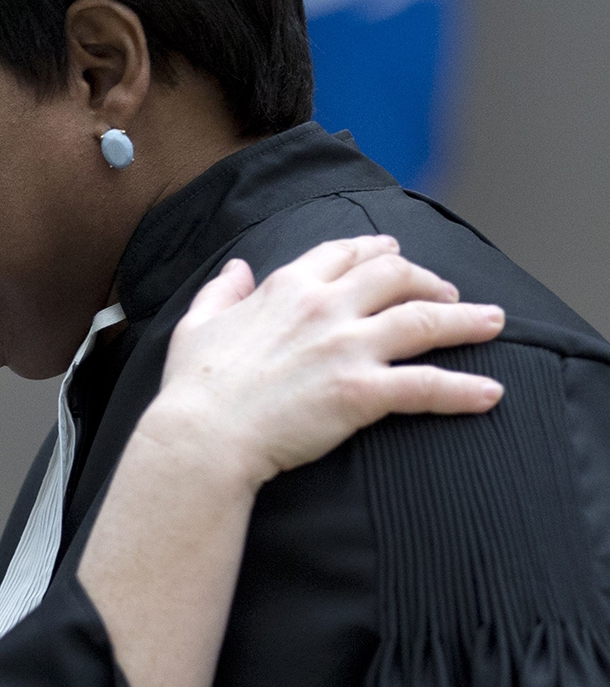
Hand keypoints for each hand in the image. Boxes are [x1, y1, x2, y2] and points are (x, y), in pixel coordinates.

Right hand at [145, 235, 505, 489]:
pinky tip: (490, 393)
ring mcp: (346, 347)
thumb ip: (220, 292)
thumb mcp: (196, 325)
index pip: (344, 253)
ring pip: (425, 320)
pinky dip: (464, 389)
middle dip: (429, 279)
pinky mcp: (362, 391)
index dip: (376, 249)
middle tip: (449, 292)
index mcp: (286, 288)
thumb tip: (235, 268)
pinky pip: (427, 386)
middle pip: (396, 275)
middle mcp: (324, 307)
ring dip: (467, 319)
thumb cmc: (193, 388)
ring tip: (494, 323)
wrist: (202, 437)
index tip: (395, 252)